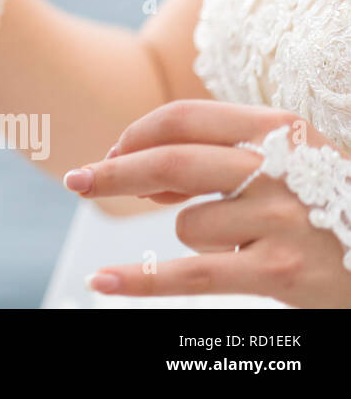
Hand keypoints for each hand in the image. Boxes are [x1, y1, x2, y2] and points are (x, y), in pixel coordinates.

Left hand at [64, 100, 350, 306]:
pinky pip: (192, 273)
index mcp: (278, 129)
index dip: (137, 135)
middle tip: (76, 180)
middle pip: (170, 162)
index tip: (110, 154)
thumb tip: (131, 169)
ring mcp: (282, 220)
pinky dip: (141, 279)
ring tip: (237, 241)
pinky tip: (102, 280)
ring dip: (190, 235)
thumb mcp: (285, 160)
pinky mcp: (280, 271)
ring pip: (186, 224)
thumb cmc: (324, 204)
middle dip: (113, 172)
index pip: (184, 119)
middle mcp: (282, 168)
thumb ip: (214, 154)